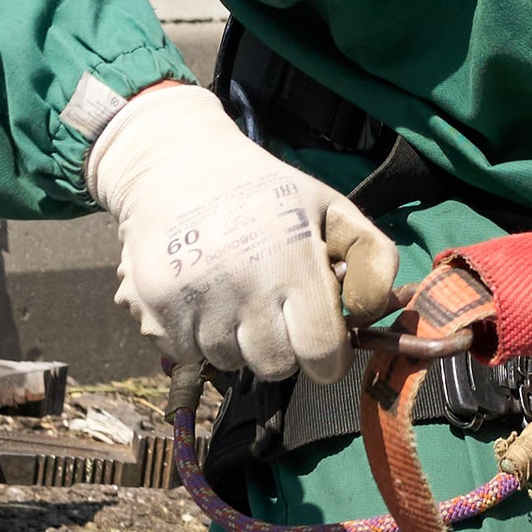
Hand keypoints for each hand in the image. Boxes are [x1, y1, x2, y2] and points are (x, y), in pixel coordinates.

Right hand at [87, 82, 398, 383]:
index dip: (329, 358)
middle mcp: (242, 282)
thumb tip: (378, 310)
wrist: (177, 165)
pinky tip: (202, 298)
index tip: (322, 342)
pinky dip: (197, 338)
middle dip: (283, 348)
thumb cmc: (265, 194)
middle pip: (275, 366)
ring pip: (229, 363)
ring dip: (237, 342)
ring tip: (235, 296)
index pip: (321, 352)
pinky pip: (186, 354)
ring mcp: (194, 297)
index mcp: (292, 258)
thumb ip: (372, 256)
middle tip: (275, 310)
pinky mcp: (153, 306)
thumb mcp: (331, 208)